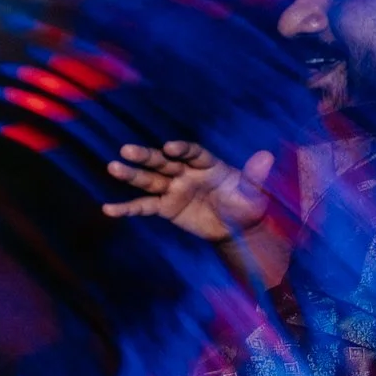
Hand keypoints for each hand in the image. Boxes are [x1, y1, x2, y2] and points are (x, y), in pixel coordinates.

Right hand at [101, 140, 274, 244]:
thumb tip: (266, 156)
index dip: (181, 149)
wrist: (238, 227)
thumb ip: (256, 175)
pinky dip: (127, 208)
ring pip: (149, 180)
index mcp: (208, 164)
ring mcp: (173, 189)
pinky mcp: (166, 208)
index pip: (192, 153)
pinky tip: (108, 209)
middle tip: (126, 150)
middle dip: (146, 156)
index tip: (170, 147)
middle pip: (163, 162)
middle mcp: (186, 173)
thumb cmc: (247, 204)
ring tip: (112, 167)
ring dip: (131, 174)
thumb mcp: (255, 192)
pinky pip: (144, 207)